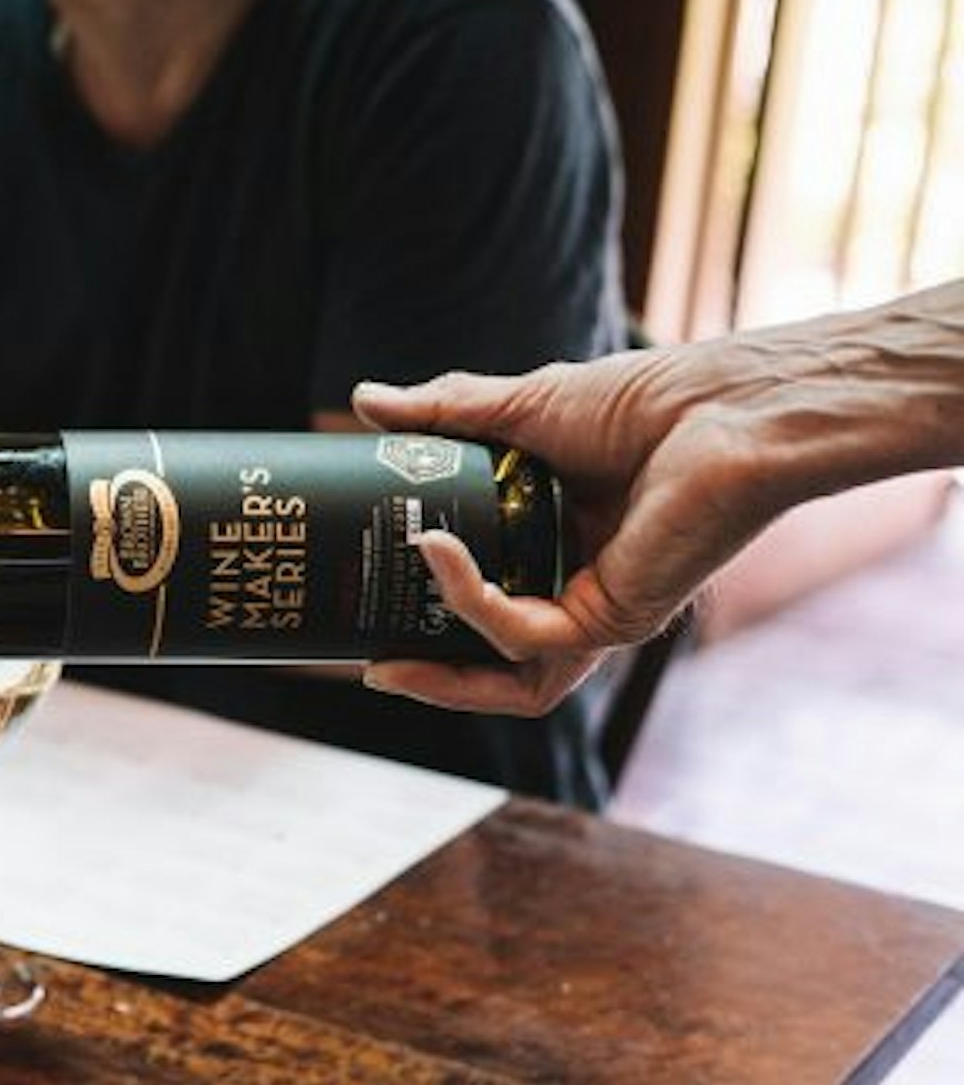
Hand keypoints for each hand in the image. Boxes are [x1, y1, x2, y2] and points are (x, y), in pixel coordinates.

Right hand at [351, 349, 789, 713]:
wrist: (720, 406)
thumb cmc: (644, 403)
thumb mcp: (519, 407)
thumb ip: (443, 413)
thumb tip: (364, 402)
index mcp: (557, 544)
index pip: (486, 598)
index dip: (428, 608)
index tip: (371, 594)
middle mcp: (578, 587)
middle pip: (495, 663)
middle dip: (429, 677)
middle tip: (369, 664)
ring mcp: (596, 611)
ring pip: (513, 681)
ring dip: (443, 680)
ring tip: (383, 665)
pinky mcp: (612, 620)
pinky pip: (523, 634)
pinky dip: (471, 600)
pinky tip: (436, 552)